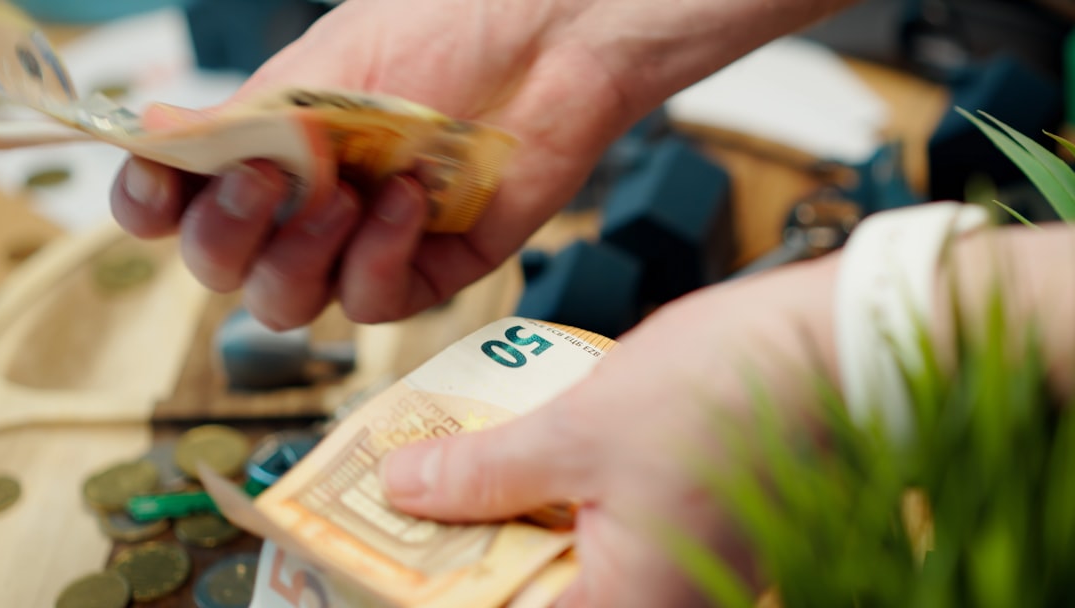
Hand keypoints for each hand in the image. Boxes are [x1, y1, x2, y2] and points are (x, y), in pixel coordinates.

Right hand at [109, 0, 634, 328]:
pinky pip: (374, 300)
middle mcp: (308, 203)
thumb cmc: (443, 34)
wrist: (548, 41)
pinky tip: (409, 199)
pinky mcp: (428, 269)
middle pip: (224, 267)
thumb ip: (244, 122)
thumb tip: (153, 137)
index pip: (179, 204)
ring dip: (301, 252)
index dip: (153, 207)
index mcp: (268, 146)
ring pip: (289, 303)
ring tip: (346, 191)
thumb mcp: (327, 71)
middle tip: (267, 176)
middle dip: (229, 232)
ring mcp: (365, 242)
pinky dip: (379, 254)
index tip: (160, 185)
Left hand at [380, 254, 839, 606]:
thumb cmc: (727, 392)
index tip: (377, 550)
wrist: (838, 344)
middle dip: (462, 545)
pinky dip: (552, 494)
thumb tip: (402, 489)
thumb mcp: (578, 428)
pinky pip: (598, 524)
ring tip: (448, 468)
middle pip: (525, 588)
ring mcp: (677, 565)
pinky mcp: (685, 521)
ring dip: (504, 513)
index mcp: (629, 606)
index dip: (432, 584)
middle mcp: (658, 601)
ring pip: (560, 555)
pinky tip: (521, 452)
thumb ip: (482, 472)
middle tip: (404, 497)